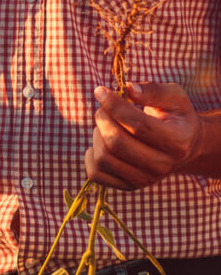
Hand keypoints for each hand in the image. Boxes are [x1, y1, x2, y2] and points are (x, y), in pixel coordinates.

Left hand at [85, 82, 203, 190]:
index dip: (114, 105)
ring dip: (97, 134)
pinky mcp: (129, 186)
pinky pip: (96, 173)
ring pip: (104, 158)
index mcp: (176, 141)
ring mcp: (145, 180)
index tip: (100, 90)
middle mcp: (162, 165)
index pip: (138, 125)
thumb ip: (153, 90)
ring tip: (106, 124)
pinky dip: (91, 155)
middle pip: (117, 143)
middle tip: (104, 108)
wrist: (184, 146)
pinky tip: (101, 141)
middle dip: (102, 118)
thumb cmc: (174, 116)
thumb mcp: (174, 96)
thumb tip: (129, 89)